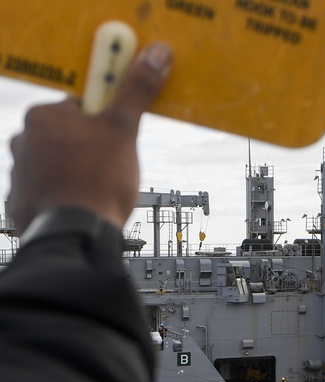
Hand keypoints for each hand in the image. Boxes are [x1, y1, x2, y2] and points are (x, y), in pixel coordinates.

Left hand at [7, 43, 172, 232]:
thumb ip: (136, 91)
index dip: (106, 122)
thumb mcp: (124, 130)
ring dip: (77, 173)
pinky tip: (84, 204)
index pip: (80, 107)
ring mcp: (20, 172)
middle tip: (116, 166)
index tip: (120, 134)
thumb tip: (154, 55)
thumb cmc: (96, 181)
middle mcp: (23, 140)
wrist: (75, 232)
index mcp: (44, 116)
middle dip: (92, 149)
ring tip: (101, 190)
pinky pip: (47, 191)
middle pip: (68, 137)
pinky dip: (64, 196)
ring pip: (57, 165)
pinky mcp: (22, 200)